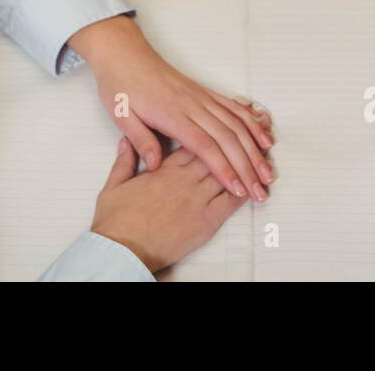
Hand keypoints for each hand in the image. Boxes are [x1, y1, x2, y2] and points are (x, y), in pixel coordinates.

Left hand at [68, 14, 275, 200]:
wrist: (124, 54)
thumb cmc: (120, 86)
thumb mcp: (120, 115)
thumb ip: (139, 139)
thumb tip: (155, 165)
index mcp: (172, 114)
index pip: (205, 146)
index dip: (224, 168)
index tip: (239, 189)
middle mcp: (192, 105)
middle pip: (227, 138)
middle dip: (248, 166)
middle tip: (262, 190)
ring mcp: (201, 97)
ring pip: (236, 123)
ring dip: (255, 148)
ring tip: (268, 170)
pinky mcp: (204, 91)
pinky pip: (233, 107)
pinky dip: (251, 121)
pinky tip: (264, 134)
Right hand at [91, 138, 248, 272]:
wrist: (121, 247)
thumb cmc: (116, 219)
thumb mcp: (114, 184)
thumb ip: (124, 160)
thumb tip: (126, 142)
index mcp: (164, 168)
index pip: (192, 144)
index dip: (208, 134)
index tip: (219, 127)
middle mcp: (184, 178)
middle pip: (215, 154)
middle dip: (233, 144)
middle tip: (250, 136)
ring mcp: (197, 197)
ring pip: (227, 173)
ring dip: (245, 164)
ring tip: (260, 156)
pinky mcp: (206, 219)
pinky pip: (231, 201)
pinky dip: (245, 190)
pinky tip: (255, 183)